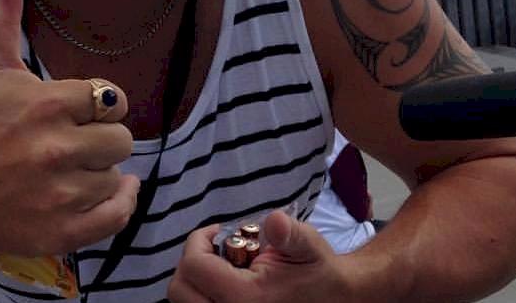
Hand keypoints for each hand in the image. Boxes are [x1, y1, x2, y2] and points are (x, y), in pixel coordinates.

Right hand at [0, 0, 139, 257]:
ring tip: (69, 171)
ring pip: (118, 176)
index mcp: (48, 104)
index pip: (111, 100)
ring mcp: (62, 193)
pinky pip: (118, 215)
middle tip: (72, 144)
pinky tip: (101, 194)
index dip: (96, 107)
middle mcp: (59, 148)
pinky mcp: (63, 230)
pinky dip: (117, 206)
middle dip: (101, 141)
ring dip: (101, 174)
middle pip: (122, 139)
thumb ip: (3, 16)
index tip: (76, 113)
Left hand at [168, 209, 350, 302]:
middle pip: (180, 290)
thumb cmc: (318, 272)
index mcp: (245, 299)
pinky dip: (203, 295)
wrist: (336, 299)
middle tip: (214, 251)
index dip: (197, 241)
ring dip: (195, 281)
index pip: (193, 267)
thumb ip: (289, 234)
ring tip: (221, 268)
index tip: (217, 232)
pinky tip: (224, 284)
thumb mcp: (307, 246)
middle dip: (191, 264)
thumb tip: (274, 221)